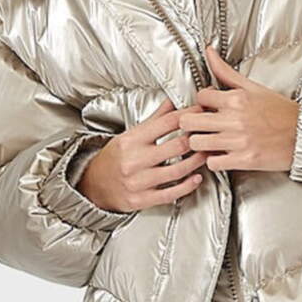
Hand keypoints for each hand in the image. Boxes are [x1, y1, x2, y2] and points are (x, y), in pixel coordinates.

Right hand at [77, 97, 207, 211]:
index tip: (200, 112)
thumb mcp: (130, 134)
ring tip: (206, 153)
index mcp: (132, 140)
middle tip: (209, 133)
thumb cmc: (114, 158)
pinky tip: (196, 177)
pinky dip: (188, 185)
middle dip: (197, 138)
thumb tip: (172, 102)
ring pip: (178, 170)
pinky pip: (171, 193)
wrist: (93, 185)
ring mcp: (139, 182)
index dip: (188, 115)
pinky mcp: (142, 199)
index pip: (167, 123)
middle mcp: (135, 160)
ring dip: (197, 161)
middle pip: (177, 145)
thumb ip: (155, 120)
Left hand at [180, 45, 300, 172]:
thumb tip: (209, 52)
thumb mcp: (254, 87)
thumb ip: (226, 72)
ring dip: (200, 143)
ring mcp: (239, 141)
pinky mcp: (244, 160)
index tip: (208, 108)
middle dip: (192, 123)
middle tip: (200, 125)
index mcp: (237, 99)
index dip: (201, 103)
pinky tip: (222, 154)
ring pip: (197, 143)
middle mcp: (235, 119)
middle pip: (189, 121)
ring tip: (210, 140)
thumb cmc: (282, 112)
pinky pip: (213, 163)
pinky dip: (214, 161)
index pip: (200, 97)